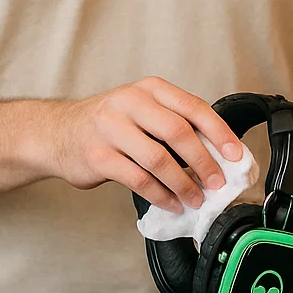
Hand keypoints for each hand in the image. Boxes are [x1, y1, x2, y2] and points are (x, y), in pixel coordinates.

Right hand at [43, 77, 244, 212]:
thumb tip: (219, 154)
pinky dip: (161, 195)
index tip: (236, 155)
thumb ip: (175, 124)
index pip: (193, 107)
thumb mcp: (142, 111)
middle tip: (218, 183)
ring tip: (196, 199)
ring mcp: (110, 129)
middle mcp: (129, 103)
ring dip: (183, 184)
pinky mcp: (98, 156)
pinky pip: (138, 180)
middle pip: (178, 132)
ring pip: (159, 160)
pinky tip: (172, 203)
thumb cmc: (109, 125)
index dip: (219, 133)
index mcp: (149, 89)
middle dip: (204, 162)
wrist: (56, 133)